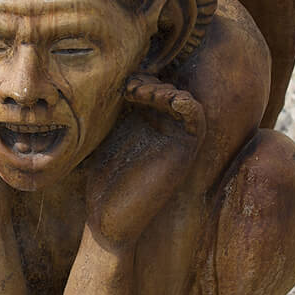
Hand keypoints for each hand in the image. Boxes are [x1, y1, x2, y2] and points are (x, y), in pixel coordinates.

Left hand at [86, 74, 205, 245]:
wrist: (108, 219)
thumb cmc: (102, 183)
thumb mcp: (103, 137)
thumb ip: (110, 112)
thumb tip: (98, 79)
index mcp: (145, 122)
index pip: (152, 85)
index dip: (140, 75)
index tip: (120, 79)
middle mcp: (164, 129)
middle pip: (169, 87)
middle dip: (151, 78)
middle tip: (130, 83)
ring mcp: (175, 140)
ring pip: (184, 98)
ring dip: (163, 87)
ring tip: (138, 89)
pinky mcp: (183, 152)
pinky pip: (196, 118)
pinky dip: (183, 102)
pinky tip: (156, 98)